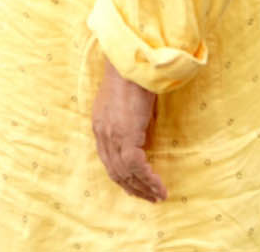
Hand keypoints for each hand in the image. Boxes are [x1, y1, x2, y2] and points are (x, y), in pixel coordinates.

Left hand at [91, 61, 165, 202]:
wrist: (133, 62)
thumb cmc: (133, 77)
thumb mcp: (126, 103)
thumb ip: (128, 121)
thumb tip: (141, 134)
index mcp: (99, 126)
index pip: (108, 160)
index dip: (122, 176)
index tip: (135, 186)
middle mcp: (102, 134)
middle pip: (115, 171)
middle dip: (132, 187)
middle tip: (148, 197)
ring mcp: (113, 136)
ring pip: (125, 173)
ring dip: (142, 188)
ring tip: (157, 197)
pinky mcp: (126, 136)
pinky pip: (137, 167)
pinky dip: (148, 180)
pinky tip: (159, 187)